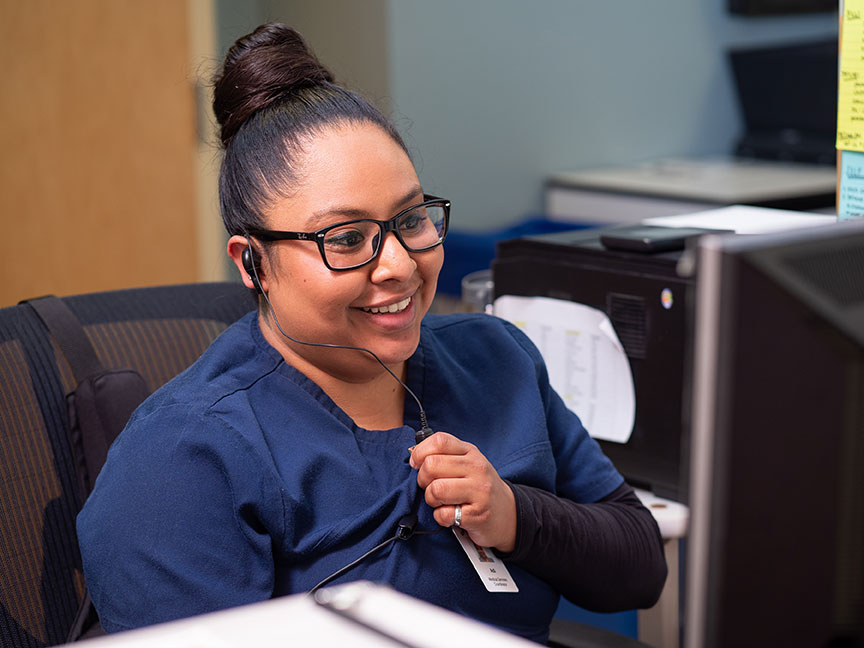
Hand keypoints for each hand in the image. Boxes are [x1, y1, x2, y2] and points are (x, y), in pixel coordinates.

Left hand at [409, 432, 515, 551]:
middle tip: (430, 486)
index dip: (420, 452)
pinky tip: (450, 515)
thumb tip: (413, 455)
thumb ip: (445, 455)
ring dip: (431, 499)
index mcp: (470, 452)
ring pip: (436, 490)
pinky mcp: (477, 515)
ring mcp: (479, 491)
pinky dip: (440, 517)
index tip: (416, 463)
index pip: (439, 441)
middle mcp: (477, 468)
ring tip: (440, 501)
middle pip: (431, 466)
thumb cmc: (479, 486)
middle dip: (423, 479)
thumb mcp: (467, 463)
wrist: (508, 512)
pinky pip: (443, 514)